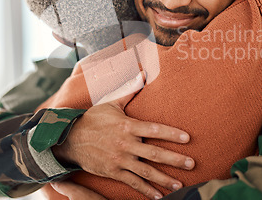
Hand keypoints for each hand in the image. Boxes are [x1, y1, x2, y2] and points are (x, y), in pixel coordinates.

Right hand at [52, 72, 194, 199]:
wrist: (69, 139)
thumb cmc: (92, 119)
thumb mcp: (111, 103)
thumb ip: (129, 90)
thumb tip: (143, 73)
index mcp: (127, 126)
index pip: (154, 129)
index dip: (172, 134)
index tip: (187, 138)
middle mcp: (125, 144)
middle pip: (154, 153)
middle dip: (175, 159)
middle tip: (192, 163)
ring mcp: (119, 160)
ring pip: (146, 172)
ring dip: (164, 179)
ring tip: (180, 185)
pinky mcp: (113, 172)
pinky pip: (133, 183)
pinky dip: (146, 191)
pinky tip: (159, 196)